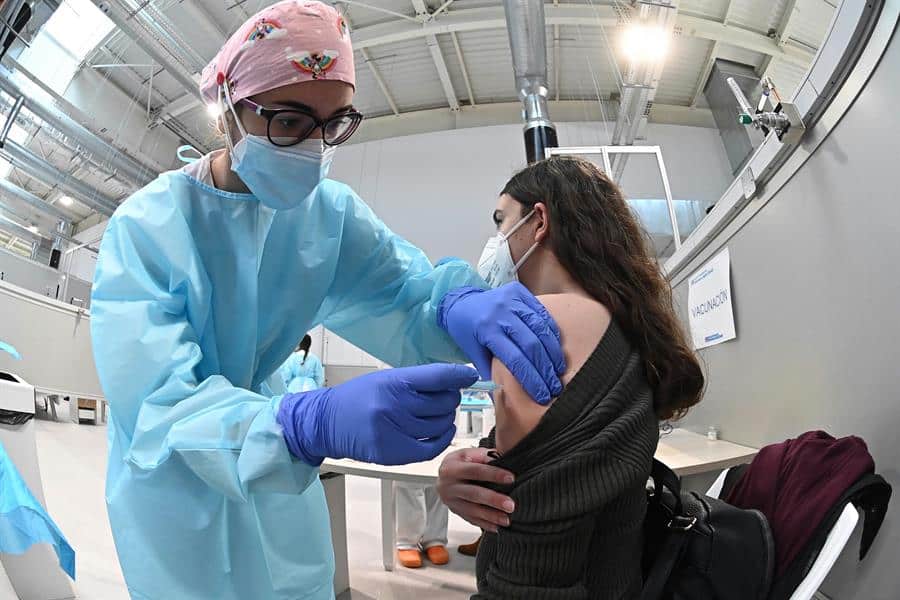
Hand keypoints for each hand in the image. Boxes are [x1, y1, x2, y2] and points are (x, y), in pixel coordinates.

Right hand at [277, 363, 477, 465]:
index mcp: (394, 382)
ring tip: (436, 414)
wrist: (327, 423)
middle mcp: (395, 406)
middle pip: (444, 402)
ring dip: (445, 418)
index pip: (438, 376)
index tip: (470, 376)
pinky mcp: (394, 452)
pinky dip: (443, 438)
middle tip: (445, 397)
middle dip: (450, 398)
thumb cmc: (358, 398)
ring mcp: (394, 431)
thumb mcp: (385, 379)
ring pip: (441, 424)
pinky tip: (441, 430)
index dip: (459, 376)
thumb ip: (417, 381)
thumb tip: (454, 380)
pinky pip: (432, 446)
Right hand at [437, 448, 515, 532]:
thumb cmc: (460, 462)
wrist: (444, 474)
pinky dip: (484, 524)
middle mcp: (448, 485)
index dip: (493, 474)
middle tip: (510, 505)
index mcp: (451, 468)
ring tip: (506, 519)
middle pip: (473, 493)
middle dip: (493, 500)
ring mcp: (450, 500)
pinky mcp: (455, 511)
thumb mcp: (469, 454)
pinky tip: (496, 527)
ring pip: (472, 510)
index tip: (511, 478)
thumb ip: (484, 457)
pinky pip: (470, 519)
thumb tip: (503, 461)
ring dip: (490, 516)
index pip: (474, 470)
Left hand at [438, 283, 565, 403]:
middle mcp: (500, 313)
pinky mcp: (520, 292)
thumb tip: (508, 394)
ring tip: (558, 370)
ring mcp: (511, 300)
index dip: (531, 378)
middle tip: (554, 386)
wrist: (460, 301)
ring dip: (552, 352)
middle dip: (546, 369)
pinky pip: (542, 313)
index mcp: (486, 330)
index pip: (514, 359)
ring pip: (540, 328)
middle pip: (531, 344)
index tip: (541, 394)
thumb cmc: (466, 330)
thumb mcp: (472, 353)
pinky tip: (555, 348)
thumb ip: (490, 371)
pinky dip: (551, 331)